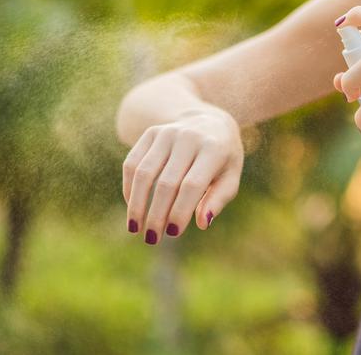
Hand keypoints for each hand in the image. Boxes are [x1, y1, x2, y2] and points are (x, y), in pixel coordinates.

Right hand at [121, 107, 243, 243]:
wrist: (210, 121)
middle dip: (156, 214)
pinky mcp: (151, 133)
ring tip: (135, 228)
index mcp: (213, 149)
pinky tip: (132, 206)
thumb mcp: (230, 176)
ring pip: (144, 173)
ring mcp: (167, 133)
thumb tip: (203, 223)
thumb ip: (219, 199)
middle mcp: (188, 137)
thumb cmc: (223, 158)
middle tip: (152, 239)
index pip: (192, 185)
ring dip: (136, 204)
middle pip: (166, 183)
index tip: (172, 233)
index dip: (180, 211)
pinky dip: (129, 187)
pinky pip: (132, 163)